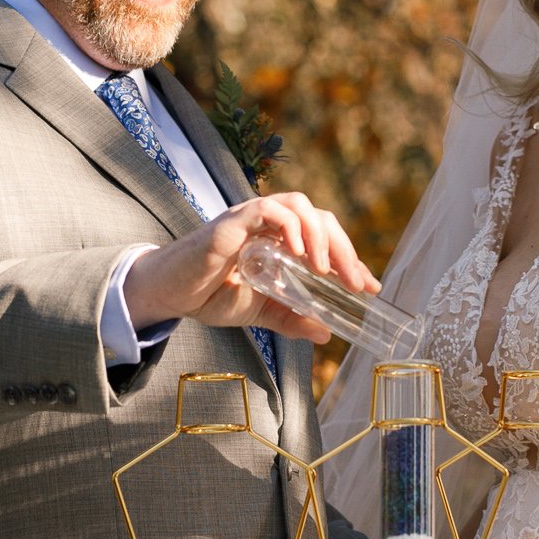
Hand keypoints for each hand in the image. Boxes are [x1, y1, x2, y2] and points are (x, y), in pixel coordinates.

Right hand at [122, 192, 378, 340]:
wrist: (169, 295)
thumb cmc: (210, 294)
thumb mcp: (259, 311)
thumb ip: (291, 318)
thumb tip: (325, 333)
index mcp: (281, 239)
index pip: (325, 237)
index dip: (350, 258)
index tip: (369, 286)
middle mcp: (271, 222)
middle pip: (320, 218)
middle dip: (343, 249)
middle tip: (355, 283)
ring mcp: (252, 218)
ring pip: (300, 205)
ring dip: (320, 236)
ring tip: (325, 270)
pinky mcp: (232, 221)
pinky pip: (268, 208)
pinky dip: (289, 225)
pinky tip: (298, 253)